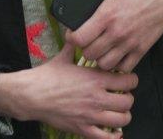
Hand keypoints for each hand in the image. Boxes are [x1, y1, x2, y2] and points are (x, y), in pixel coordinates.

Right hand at [0, 42, 135, 138]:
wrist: (31, 95)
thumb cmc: (47, 77)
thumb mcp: (63, 57)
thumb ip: (73, 46)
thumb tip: (74, 33)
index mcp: (95, 79)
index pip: (128, 81)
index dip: (131, 80)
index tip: (127, 79)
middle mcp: (97, 98)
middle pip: (128, 102)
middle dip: (128, 98)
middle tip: (122, 95)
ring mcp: (90, 115)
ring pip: (122, 120)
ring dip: (123, 115)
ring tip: (117, 111)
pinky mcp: (82, 128)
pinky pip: (105, 138)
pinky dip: (113, 136)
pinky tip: (113, 130)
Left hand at [67, 0, 162, 73]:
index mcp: (106, 14)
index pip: (79, 38)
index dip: (71, 37)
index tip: (73, 34)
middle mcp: (116, 31)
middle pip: (89, 53)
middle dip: (84, 48)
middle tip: (87, 41)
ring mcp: (129, 43)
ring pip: (104, 64)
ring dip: (99, 58)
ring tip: (100, 49)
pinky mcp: (141, 50)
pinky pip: (123, 67)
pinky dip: (117, 64)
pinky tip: (115, 54)